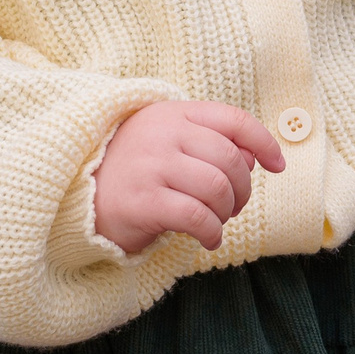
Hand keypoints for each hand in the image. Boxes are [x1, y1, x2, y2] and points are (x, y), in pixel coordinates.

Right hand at [93, 101, 286, 254]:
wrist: (77, 196)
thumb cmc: (134, 171)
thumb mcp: (169, 144)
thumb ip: (209, 143)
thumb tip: (255, 158)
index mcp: (173, 113)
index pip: (233, 120)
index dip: (263, 142)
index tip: (277, 165)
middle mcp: (162, 134)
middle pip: (230, 159)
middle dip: (243, 190)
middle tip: (233, 207)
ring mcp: (150, 166)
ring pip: (217, 188)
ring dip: (226, 213)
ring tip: (216, 222)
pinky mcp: (141, 201)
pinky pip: (196, 217)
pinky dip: (211, 233)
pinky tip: (207, 239)